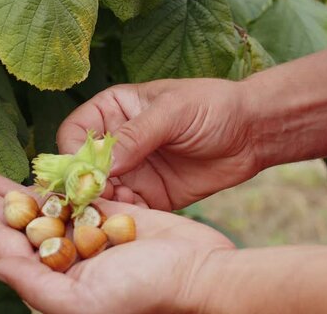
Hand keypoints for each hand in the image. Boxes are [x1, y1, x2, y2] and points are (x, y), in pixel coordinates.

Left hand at [0, 171, 234, 313]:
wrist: (200, 273)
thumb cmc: (147, 294)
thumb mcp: (86, 302)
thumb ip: (38, 287)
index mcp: (54, 283)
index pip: (2, 247)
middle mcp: (65, 260)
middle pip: (13, 224)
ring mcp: (86, 236)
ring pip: (37, 206)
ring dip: (8, 187)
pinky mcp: (109, 216)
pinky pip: (71, 196)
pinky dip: (49, 182)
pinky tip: (29, 169)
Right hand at [58, 78, 259, 209]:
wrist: (252, 133)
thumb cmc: (213, 107)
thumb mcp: (174, 112)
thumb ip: (137, 135)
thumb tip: (103, 163)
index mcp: (114, 110)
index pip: (75, 132)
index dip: (74, 153)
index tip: (86, 172)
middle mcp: (117, 141)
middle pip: (83, 167)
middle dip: (86, 185)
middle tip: (98, 198)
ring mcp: (132, 170)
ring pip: (102, 192)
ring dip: (104, 204)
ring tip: (117, 210)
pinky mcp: (150, 195)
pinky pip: (127, 209)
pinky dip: (125, 216)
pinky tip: (134, 219)